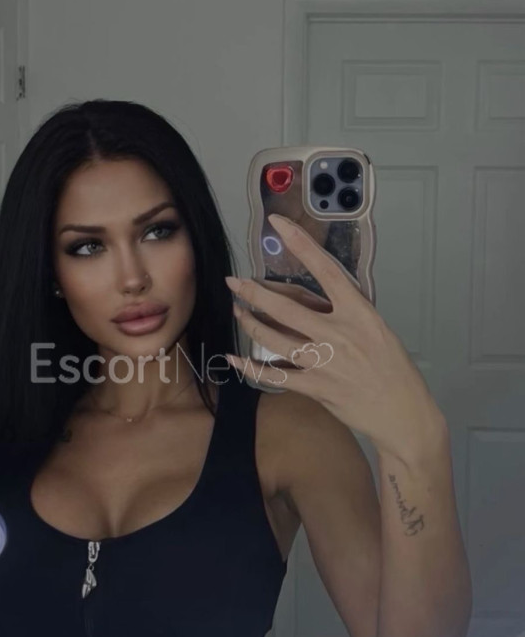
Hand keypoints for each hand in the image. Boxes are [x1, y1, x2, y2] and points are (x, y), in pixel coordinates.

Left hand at [224, 212, 443, 457]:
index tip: (279, 224)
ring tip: (239, 312)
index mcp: (359, 312)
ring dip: (252, 324)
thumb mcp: (377, 330)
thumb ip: (346, 314)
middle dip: (254, 293)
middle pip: (286, 308)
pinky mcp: (317, 387)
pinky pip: (276, 375)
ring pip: (276, 339)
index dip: (301, 244)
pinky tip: (236, 359)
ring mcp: (326, 362)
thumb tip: (314, 301)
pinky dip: (253, 367)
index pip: (325, 270)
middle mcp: (340, 333)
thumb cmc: (393, 369)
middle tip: (234, 282)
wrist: (403, 412)